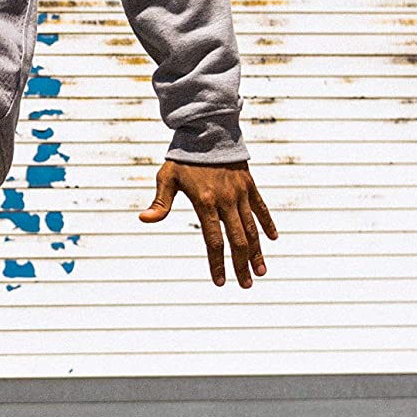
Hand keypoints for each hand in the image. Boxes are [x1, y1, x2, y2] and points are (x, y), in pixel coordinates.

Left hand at [139, 159, 276, 287]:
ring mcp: (241, 193)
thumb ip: (160, 202)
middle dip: (241, 265)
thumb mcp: (166, 178)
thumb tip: (144, 219)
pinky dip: (267, 224)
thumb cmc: (183, 158)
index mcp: (205, 203)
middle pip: (238, 240)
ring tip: (260, 272)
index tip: (219, 282)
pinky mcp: (249, 185)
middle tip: (245, 285)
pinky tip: (272, 240)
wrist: (207, 131)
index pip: (213, 240)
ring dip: (257, 252)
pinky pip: (261, 208)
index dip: (217, 263)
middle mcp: (226, 201)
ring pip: (252, 228)